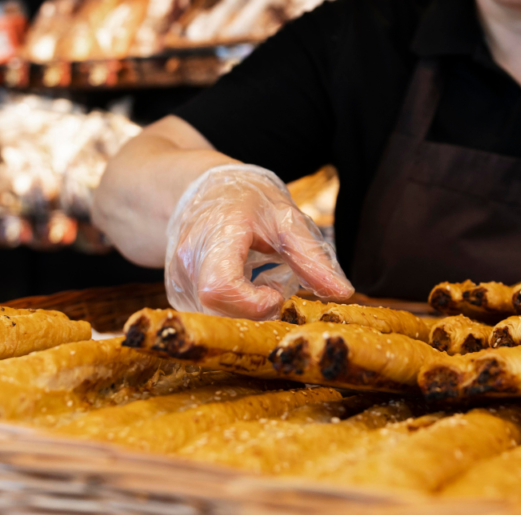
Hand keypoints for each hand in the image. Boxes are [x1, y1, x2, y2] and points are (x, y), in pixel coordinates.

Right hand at [165, 164, 353, 319]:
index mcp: (216, 236)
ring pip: (216, 317)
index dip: (253, 303)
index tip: (275, 292)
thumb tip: (343, 293)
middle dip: (256, 309)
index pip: (220, 288)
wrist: (202, 191)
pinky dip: (232, 308)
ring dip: (245, 309)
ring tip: (255, 278)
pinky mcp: (177, 293)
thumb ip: (312, 257)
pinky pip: (209, 315)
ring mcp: (178, 279)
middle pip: (222, 310)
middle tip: (273, 285)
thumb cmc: (247, 201)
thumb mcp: (287, 219)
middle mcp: (187, 261)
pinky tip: (240, 284)